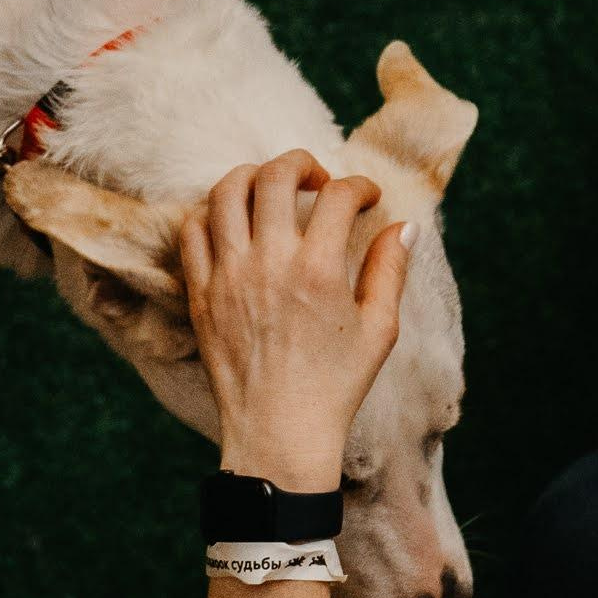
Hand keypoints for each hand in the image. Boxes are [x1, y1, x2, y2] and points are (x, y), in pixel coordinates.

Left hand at [181, 150, 411, 492]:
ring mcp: (227, 276)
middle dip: (302, 163)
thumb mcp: (378, 330)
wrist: (279, 434)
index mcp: (317, 270)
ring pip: (226, 192)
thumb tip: (404, 226)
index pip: (337, 195)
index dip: (358, 186)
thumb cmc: (335, 387)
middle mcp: (268, 263)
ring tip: (271, 190)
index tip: (366, 198)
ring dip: (252, 177)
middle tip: (317, 179)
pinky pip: (192, 232)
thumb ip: (390, 270)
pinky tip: (234, 224)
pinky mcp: (200, 294)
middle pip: (275, 176)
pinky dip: (212, 214)